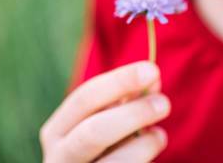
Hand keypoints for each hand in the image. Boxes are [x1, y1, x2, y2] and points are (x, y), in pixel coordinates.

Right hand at [39, 61, 170, 161]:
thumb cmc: (103, 148)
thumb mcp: (106, 121)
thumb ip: (125, 101)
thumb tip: (152, 80)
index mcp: (57, 130)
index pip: (84, 98)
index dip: (119, 81)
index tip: (152, 70)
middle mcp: (58, 158)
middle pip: (94, 132)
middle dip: (133, 114)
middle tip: (164, 103)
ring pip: (113, 162)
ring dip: (144, 144)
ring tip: (160, 135)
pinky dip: (144, 158)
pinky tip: (153, 146)